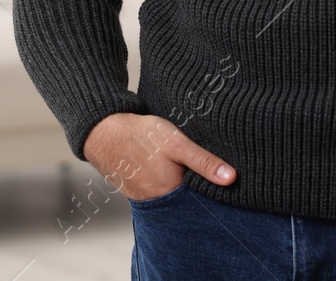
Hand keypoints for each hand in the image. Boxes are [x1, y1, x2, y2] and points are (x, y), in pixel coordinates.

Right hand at [83, 113, 237, 200]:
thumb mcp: (178, 143)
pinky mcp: (136, 191)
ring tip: (185, 172)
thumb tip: (231, 178)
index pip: (201, 201)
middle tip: (203, 174)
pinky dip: (165, 186)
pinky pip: (158, 194)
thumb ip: (204, 162)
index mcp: (171, 193)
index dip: (213, 192)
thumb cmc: (142, 135)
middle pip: (186, 202)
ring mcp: (145, 198)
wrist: (104, 131)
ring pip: (172, 198)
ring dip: (181, 189)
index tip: (225, 183)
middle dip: (197, 192)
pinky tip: (168, 173)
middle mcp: (158, 202)